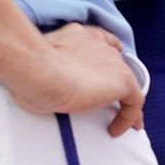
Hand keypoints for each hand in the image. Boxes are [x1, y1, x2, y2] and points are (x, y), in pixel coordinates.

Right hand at [6, 23, 145, 136]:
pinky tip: (116, 129)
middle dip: (113, 79)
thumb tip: (41, 80)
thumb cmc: (31, 67)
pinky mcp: (122, 82)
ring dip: (123, 99)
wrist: (41, 69)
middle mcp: (99, 43)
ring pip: (127, 81)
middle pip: (116, 62)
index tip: (105, 68)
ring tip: (119, 119)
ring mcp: (113, 61)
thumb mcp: (40, 59)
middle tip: (106, 100)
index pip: (101, 41)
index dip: (106, 55)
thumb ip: (47, 64)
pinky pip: (134, 101)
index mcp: (79, 34)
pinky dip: (128, 116)